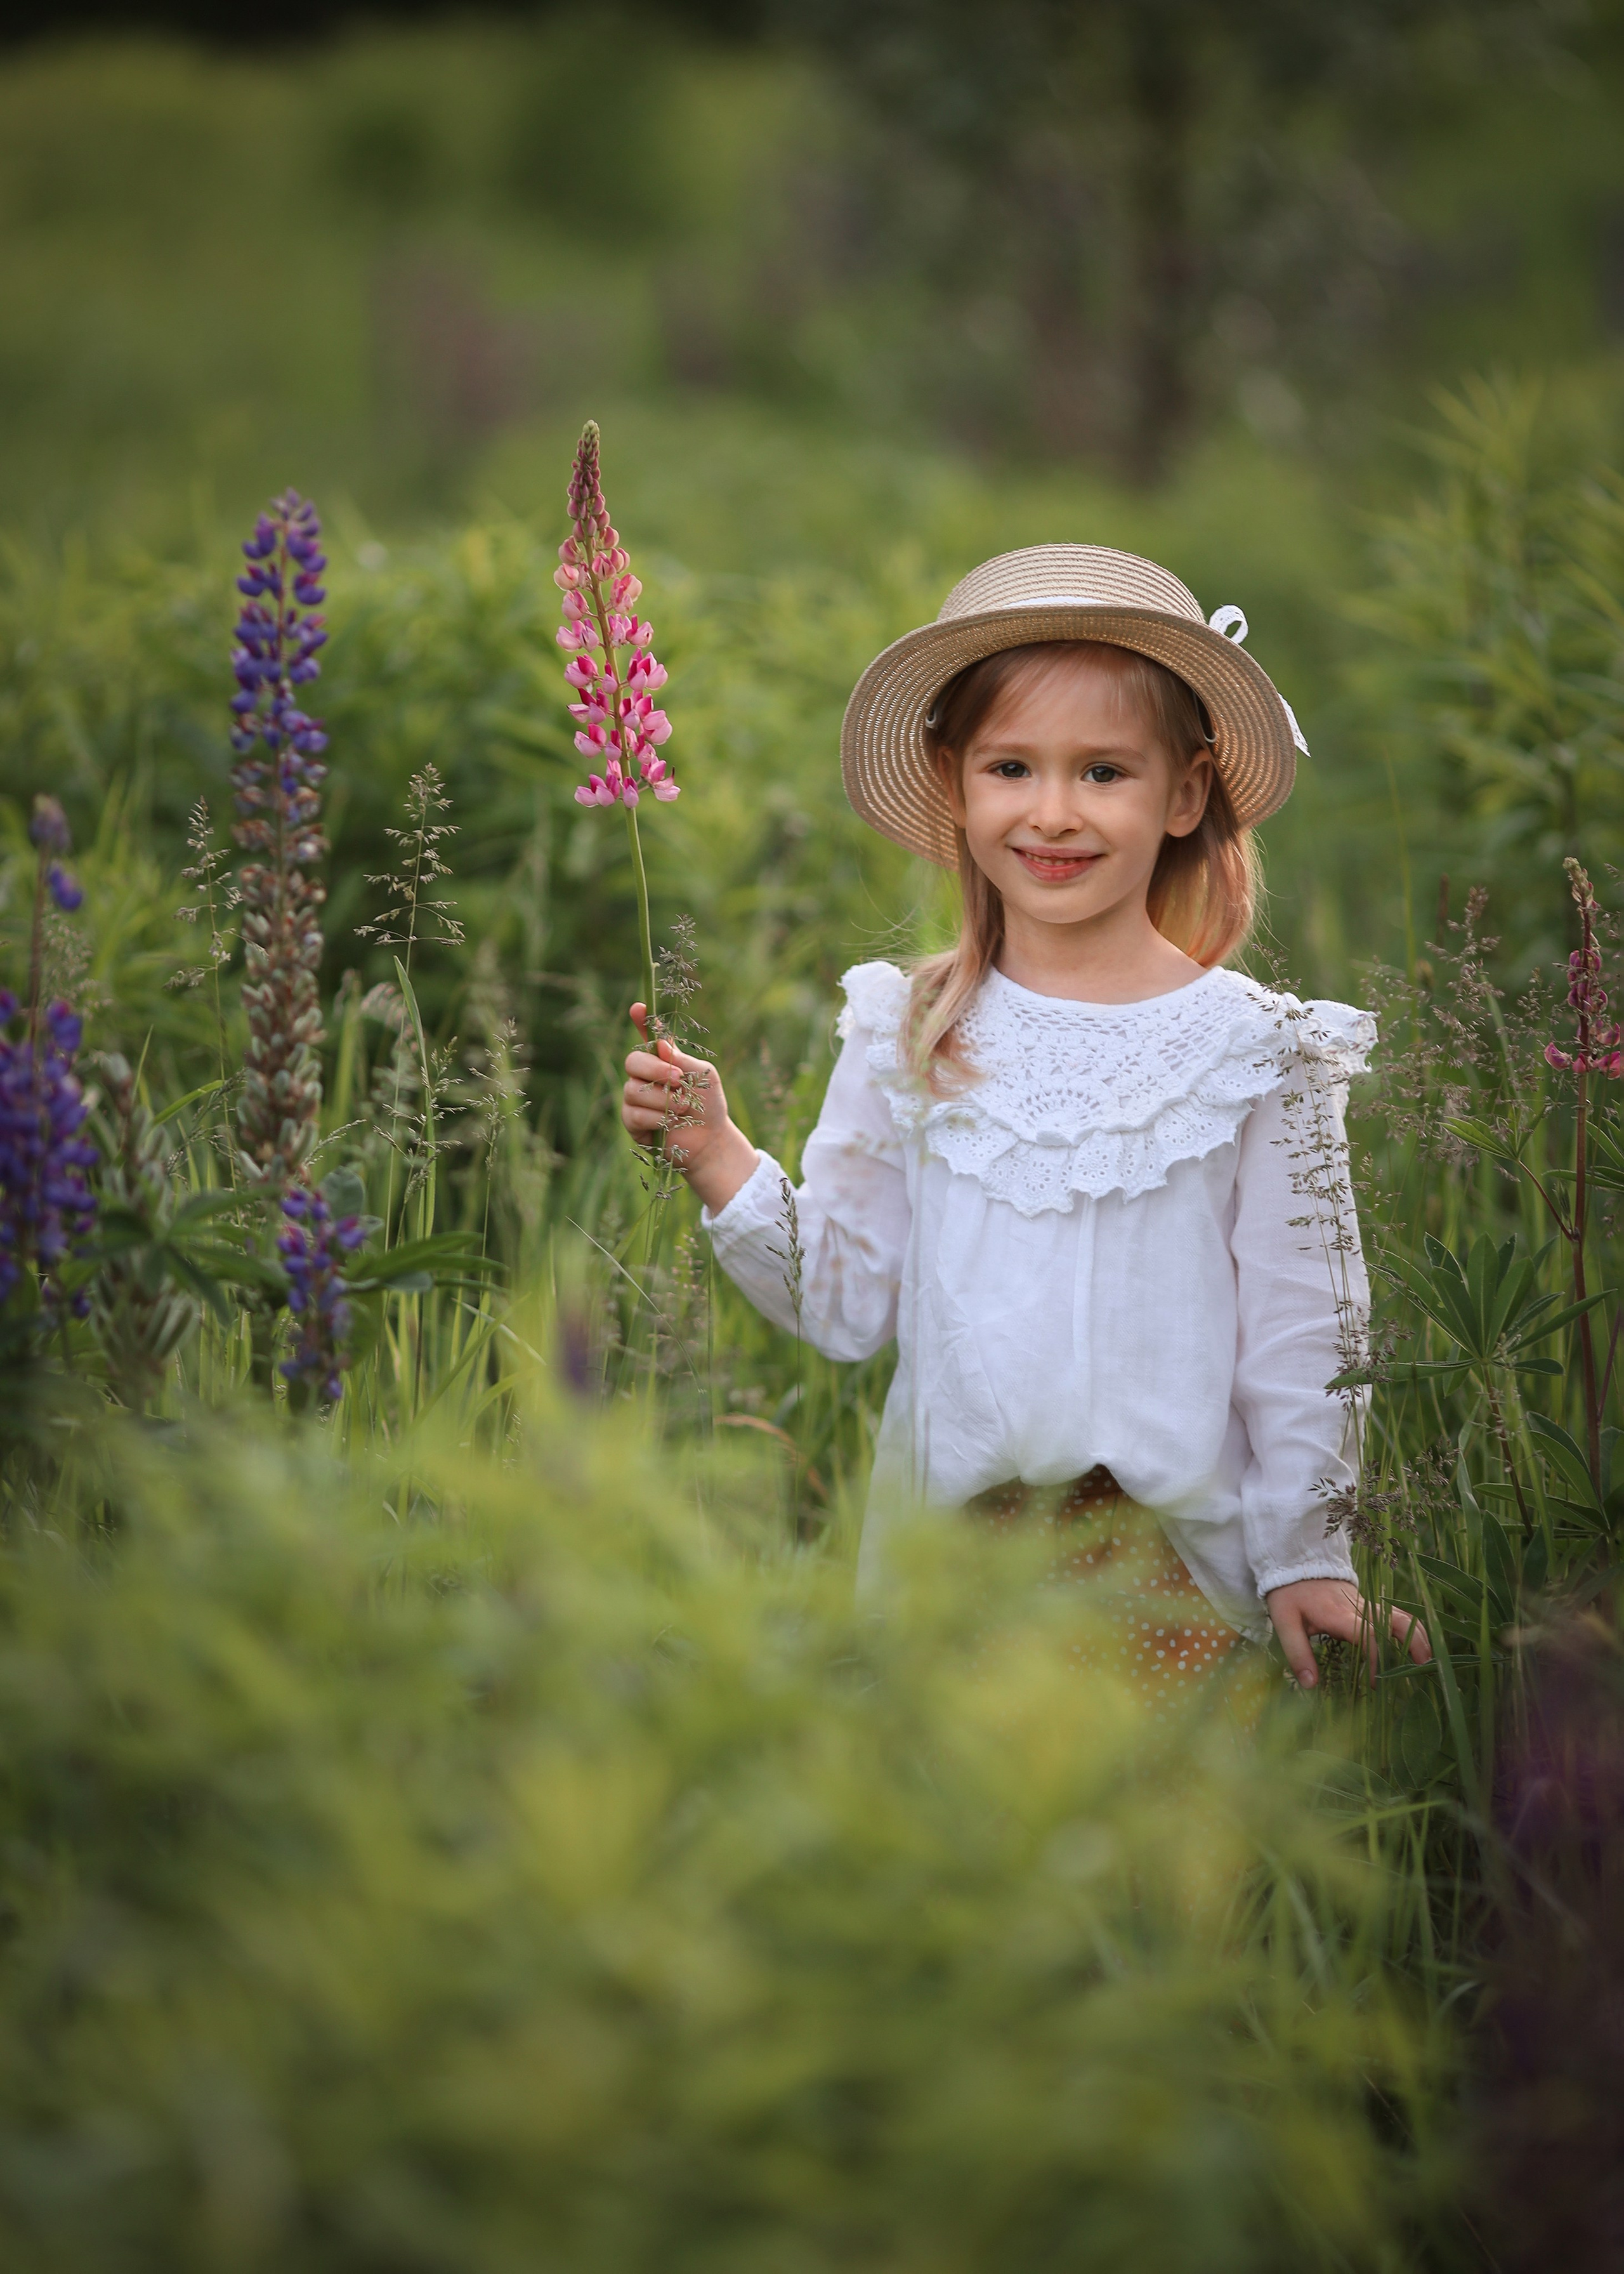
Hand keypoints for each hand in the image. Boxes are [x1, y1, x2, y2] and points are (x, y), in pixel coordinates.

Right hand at [621, 1004, 757, 1214]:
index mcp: (663, 1059)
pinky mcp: (632, 1121)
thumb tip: (661, 1045)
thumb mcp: (705, 1077)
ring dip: (663, 1100)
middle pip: (633, 1061)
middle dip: (656, 1070)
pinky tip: (669, 1124)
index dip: (641, 1020)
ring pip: (634, 1090)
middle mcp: (644, 1075)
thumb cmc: (709, 1105)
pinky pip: (633, 1113)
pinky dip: (655, 1118)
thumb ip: (684, 1061)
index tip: (638, 1007)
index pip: (647, 1036)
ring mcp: (635, 1098)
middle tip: (679, 1081)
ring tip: (683, 1109)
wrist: (710, 1140)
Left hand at [1265, 1576, 1429, 1688]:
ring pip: (1400, 1615)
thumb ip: (1297, 1652)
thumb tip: (1311, 1684)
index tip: (1377, 1682)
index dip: (1376, 1658)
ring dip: (1417, 1635)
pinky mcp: (1368, 1604)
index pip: (1366, 1634)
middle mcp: (1357, 1607)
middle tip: (1423, 1667)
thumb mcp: (1283, 1622)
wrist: (1296, 1563)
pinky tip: (1417, 1646)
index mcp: (1337, 1613)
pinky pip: (1395, 1614)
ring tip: (1427, 1661)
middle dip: (1413, 1641)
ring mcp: (1366, 1604)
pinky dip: (1410, 1629)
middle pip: (1394, 1619)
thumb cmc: (1289, 1594)